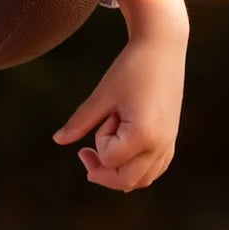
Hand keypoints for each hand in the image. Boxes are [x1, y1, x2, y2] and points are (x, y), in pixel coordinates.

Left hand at [53, 0, 186, 192]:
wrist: (163, 48)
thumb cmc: (130, 68)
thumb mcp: (102, 96)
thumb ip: (80, 122)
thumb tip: (58, 141)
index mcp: (144, 135)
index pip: (110, 159)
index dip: (99, 140)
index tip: (107, 114)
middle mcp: (160, 145)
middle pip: (126, 181)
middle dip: (102, 173)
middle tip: (84, 154)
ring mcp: (168, 143)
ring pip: (142, 180)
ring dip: (118, 175)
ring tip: (102, 154)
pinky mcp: (171, 138)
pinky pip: (154, 169)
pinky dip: (135, 169)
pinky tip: (122, 155)